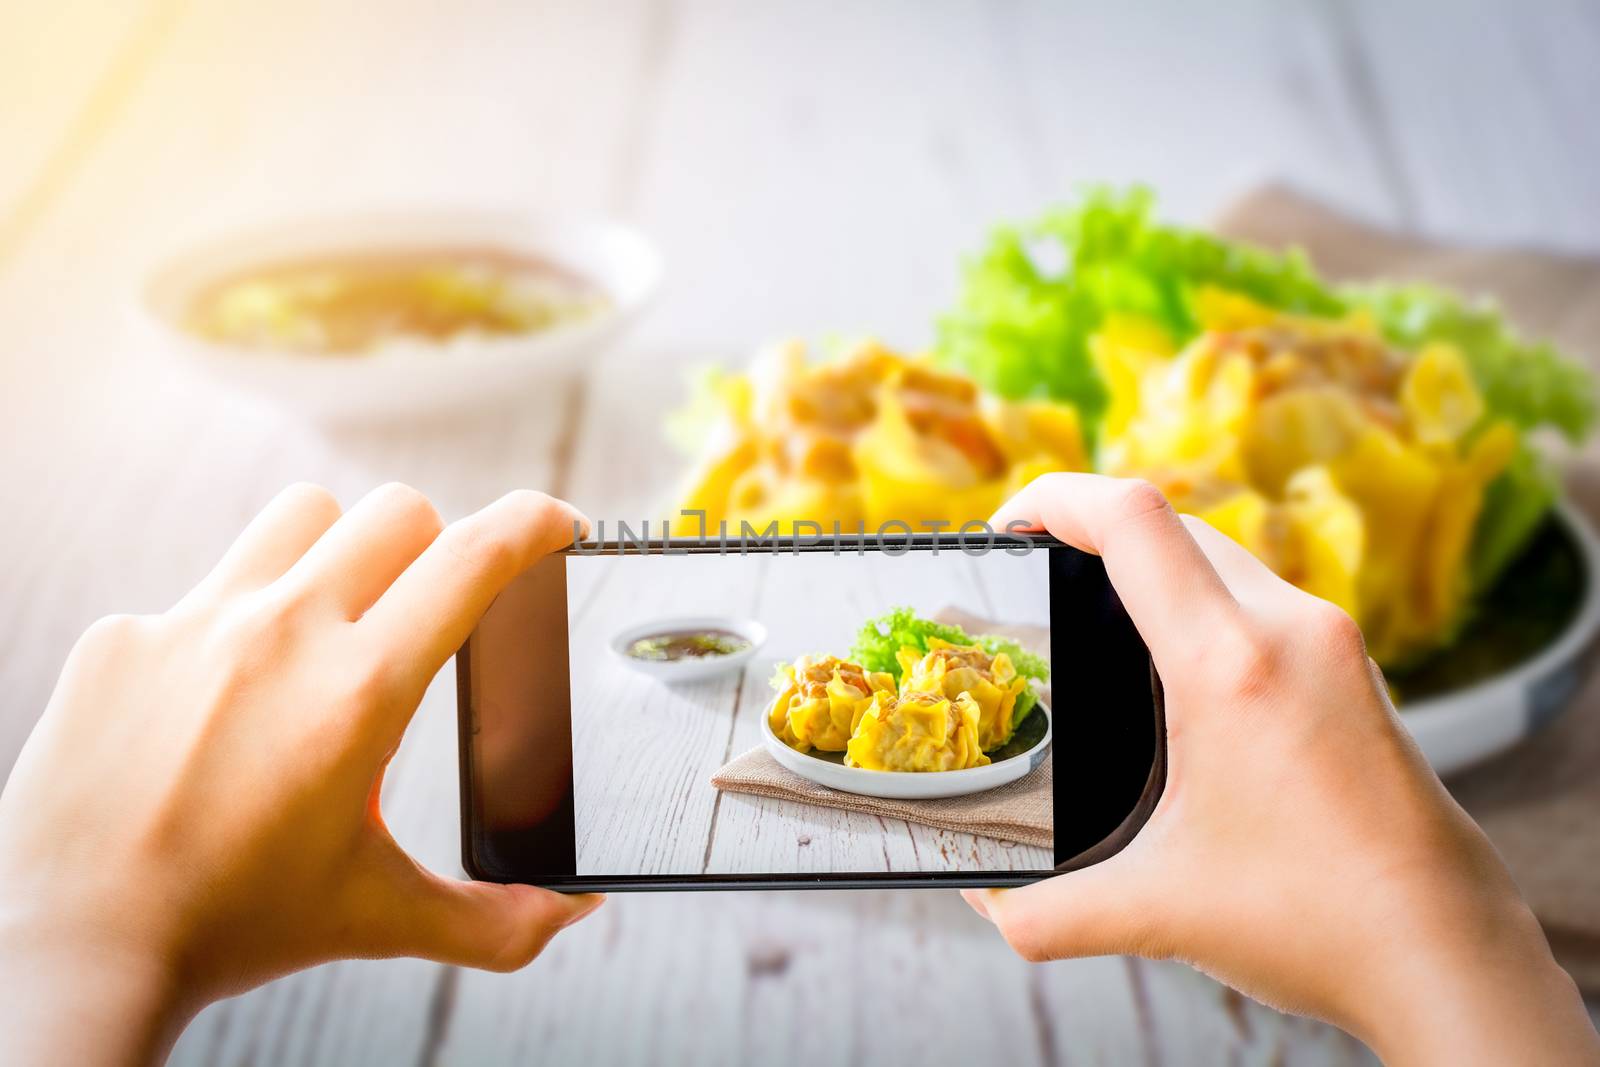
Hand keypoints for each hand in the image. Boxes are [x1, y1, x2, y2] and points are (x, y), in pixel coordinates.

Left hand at [0, 483, 602, 1065]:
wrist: (73, 952)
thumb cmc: (227, 927)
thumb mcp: (379, 915)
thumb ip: (495, 920)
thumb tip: (571, 908)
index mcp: (360, 692)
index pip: (472, 557)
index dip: (532, 523)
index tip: (553, 525)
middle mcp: (280, 636)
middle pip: (397, 511)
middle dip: (435, 546)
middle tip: (431, 607)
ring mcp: (192, 624)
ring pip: (301, 518)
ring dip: (336, 555)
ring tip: (327, 627)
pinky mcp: (121, 638)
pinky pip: (204, 590)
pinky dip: (232, 627)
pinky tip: (218, 701)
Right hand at [965, 473, 1598, 1064]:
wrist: (1448, 960)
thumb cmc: (1317, 926)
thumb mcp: (1154, 913)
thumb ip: (1044, 911)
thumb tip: (985, 904)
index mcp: (1230, 664)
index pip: (1131, 520)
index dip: (1052, 498)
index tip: (1004, 526)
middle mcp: (1291, 631)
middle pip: (1173, 522)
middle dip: (1092, 527)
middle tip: (1035, 569)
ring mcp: (1335, 646)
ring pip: (1224, 556)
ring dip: (1154, 562)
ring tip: (1094, 607)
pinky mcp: (1357, 673)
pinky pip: (1265, 597)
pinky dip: (1205, 600)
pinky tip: (1177, 664)